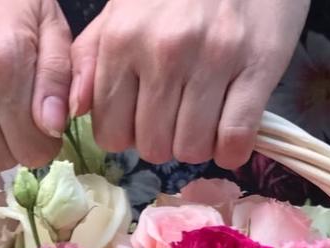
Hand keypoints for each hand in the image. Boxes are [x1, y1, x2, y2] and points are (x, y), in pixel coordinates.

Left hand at [69, 0, 308, 168]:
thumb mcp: (121, 11)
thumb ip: (90, 58)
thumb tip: (72, 109)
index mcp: (123, 38)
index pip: (111, 133)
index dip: (127, 136)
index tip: (142, 120)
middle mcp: (165, 50)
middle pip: (153, 147)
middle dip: (164, 142)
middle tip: (177, 117)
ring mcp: (214, 59)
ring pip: (192, 149)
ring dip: (199, 146)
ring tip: (205, 119)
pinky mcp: (257, 67)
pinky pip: (235, 140)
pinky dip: (232, 151)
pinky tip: (231, 134)